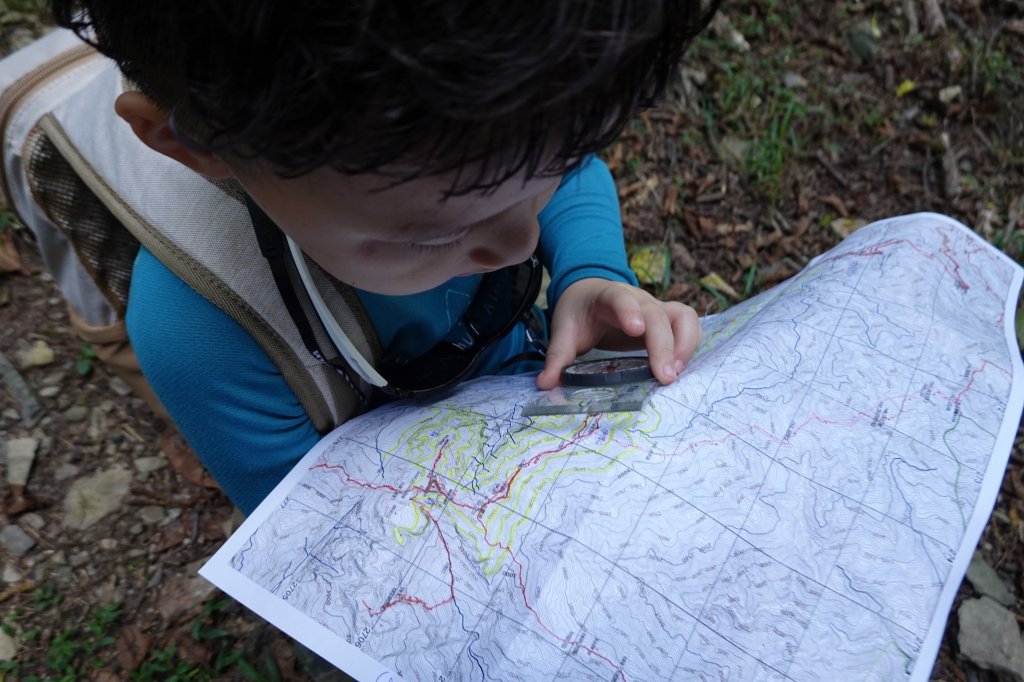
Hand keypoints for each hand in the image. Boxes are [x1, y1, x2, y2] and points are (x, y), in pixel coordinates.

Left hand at [535, 278, 701, 389]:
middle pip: (657, 315)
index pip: (620, 297)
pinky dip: (689, 346)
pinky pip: (689, 326)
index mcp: (607, 296)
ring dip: (684, 344)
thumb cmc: (579, 314)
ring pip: (682, 317)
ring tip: (674, 374)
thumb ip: (557, 357)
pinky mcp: (668, 320)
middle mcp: (638, 299)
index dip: (629, 310)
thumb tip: (545, 384)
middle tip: (664, 376)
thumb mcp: (564, 331)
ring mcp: (656, 308)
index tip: (635, 330)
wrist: (591, 295)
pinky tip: (679, 369)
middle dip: (663, 345)